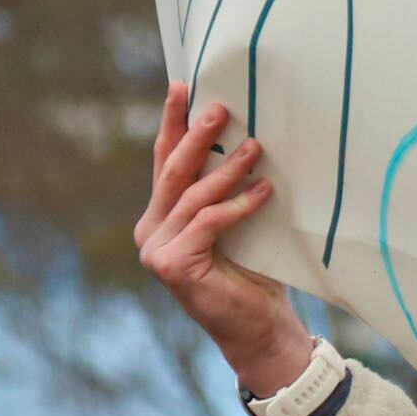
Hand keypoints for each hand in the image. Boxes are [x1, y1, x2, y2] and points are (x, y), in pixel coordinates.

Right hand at [136, 82, 310, 396]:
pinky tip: (265, 191)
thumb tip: (250, 137)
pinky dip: (238, 204)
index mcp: (162, 217)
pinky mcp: (172, 264)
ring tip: (257, 146)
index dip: (172, 124)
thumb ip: (227, 191)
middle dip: (196, 135)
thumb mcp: (240, 223)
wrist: (258, 329)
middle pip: (172, 171)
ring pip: (191, 195)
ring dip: (226, 168)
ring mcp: (157, 249)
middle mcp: (151, 230)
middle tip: (220, 107)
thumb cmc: (254, 274)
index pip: (164, 161)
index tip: (181, 86)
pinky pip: (209, 222)